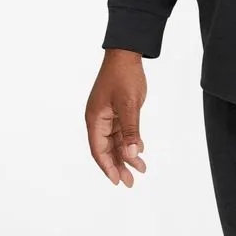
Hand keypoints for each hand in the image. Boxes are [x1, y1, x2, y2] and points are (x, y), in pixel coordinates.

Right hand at [85, 50, 148, 185]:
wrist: (127, 53)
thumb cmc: (124, 75)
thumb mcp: (129, 104)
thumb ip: (131, 130)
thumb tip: (132, 154)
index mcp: (95, 119)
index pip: (98, 150)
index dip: (107, 167)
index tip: (117, 181)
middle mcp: (99, 119)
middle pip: (107, 148)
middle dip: (118, 165)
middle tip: (131, 182)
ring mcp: (108, 115)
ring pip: (116, 141)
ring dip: (127, 155)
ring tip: (141, 169)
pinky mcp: (117, 110)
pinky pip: (122, 131)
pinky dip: (130, 141)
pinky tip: (140, 151)